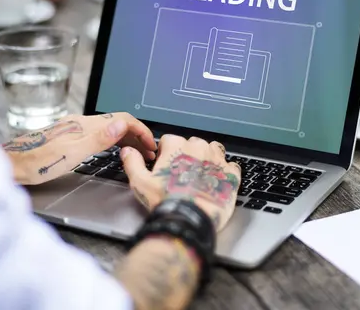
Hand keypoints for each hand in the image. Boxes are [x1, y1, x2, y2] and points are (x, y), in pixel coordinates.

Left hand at [3, 113, 155, 184]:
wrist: (13, 165)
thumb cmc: (38, 163)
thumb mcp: (73, 153)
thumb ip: (100, 138)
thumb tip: (122, 124)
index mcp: (85, 125)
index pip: (123, 119)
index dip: (141, 130)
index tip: (151, 144)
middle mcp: (81, 123)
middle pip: (118, 123)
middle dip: (138, 135)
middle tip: (149, 152)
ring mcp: (76, 129)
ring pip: (110, 128)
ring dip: (127, 138)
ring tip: (137, 152)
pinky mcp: (71, 136)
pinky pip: (100, 134)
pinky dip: (114, 141)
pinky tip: (115, 150)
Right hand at [121, 135, 241, 231]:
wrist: (190, 220)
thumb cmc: (166, 202)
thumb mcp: (140, 183)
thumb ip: (133, 162)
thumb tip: (128, 151)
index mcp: (177, 145)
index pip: (170, 140)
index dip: (166, 153)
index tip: (166, 166)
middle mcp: (199, 147)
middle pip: (193, 144)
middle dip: (188, 155)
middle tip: (182, 175)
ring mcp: (217, 159)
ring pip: (213, 150)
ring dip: (208, 159)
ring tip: (201, 176)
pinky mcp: (231, 173)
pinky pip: (231, 165)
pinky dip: (225, 171)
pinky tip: (217, 182)